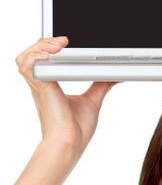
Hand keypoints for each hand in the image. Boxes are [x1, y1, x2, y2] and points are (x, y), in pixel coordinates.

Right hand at [16, 37, 117, 155]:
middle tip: (64, 41)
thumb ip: (101, 85)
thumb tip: (115, 75)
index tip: (65, 42)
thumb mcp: (92, 101)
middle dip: (44, 43)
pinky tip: (53, 53)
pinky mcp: (41, 88)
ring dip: (39, 47)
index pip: (42, 59)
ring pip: (24, 58)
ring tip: (58, 45)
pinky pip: (28, 66)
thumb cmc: (76, 129)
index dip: (48, 47)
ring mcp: (39, 86)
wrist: (71, 143)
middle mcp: (41, 84)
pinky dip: (37, 56)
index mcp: (50, 86)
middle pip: (30, 54)